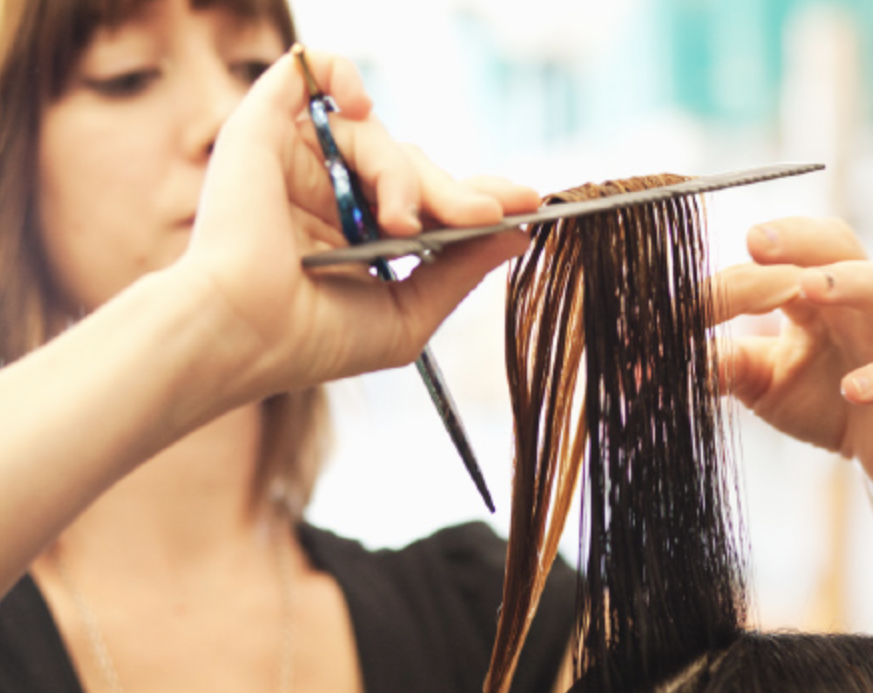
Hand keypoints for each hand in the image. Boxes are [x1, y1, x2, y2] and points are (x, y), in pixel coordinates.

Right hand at [176, 47, 538, 407]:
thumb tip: (518, 233)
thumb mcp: (408, 315)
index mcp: (361, 238)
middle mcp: (332, 196)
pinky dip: (340, 73)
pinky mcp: (264, 130)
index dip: (476, 197)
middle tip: (487, 213)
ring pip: (379, 138)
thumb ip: (460, 272)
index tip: (527, 203)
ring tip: (403, 223)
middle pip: (414, 168)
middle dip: (455, 192)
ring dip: (405, 177)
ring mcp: (301, 162)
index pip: (429, 201)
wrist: (245, 334)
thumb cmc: (314, 339)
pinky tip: (361, 106)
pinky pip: (309, 73)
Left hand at [715, 217, 872, 502]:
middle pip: (841, 246)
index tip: (694, 291)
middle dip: (801, 239)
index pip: (783, 265)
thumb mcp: (761, 382)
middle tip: (756, 240)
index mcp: (819, 297)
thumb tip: (648, 363)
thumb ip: (719, 364)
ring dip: (848, 283)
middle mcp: (861, 304)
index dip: (743, 274)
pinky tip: (851, 389)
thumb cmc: (824, 404)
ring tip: (809, 288)